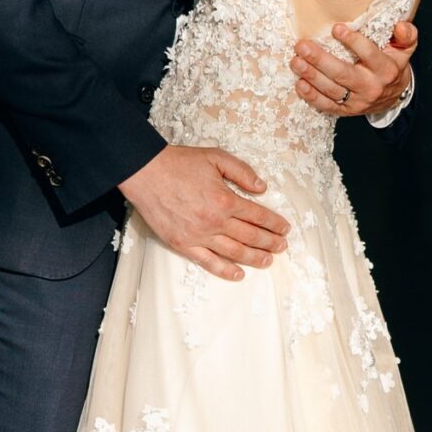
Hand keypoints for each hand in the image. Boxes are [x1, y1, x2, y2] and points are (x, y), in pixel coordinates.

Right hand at [119, 144, 289, 279]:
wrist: (146, 172)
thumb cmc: (180, 163)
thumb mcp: (216, 157)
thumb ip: (242, 172)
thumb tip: (262, 187)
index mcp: (226, 200)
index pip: (258, 216)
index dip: (275, 223)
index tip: (285, 229)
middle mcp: (215, 221)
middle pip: (251, 237)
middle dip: (270, 243)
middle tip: (282, 246)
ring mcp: (199, 235)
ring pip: (234, 252)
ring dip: (254, 258)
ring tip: (268, 261)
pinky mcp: (183, 244)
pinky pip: (208, 262)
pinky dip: (225, 270)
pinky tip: (239, 274)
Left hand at [293, 18, 417, 118]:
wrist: (394, 96)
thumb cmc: (394, 65)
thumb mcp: (405, 48)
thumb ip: (407, 35)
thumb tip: (400, 26)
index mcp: (386, 69)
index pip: (369, 54)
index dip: (353, 41)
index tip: (336, 28)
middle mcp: (371, 87)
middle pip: (343, 74)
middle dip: (320, 60)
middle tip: (302, 46)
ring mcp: (358, 101)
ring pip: (332, 90)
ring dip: (311, 76)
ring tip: (296, 61)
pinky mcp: (346, 111)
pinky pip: (327, 106)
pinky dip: (312, 96)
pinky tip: (300, 84)